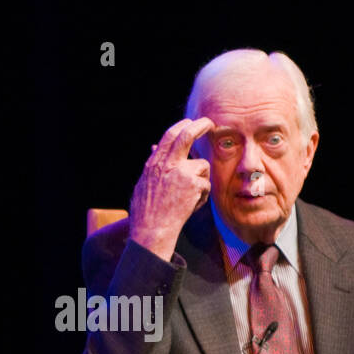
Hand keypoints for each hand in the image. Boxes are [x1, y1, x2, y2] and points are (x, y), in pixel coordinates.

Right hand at [128, 117, 214, 260]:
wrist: (152, 231)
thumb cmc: (145, 213)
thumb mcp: (144, 184)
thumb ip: (153, 165)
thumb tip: (154, 147)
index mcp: (155, 163)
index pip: (169, 135)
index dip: (182, 126)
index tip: (190, 123)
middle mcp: (168, 163)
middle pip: (188, 134)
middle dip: (201, 125)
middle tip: (210, 123)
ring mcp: (182, 172)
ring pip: (203, 166)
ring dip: (201, 180)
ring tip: (188, 197)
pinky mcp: (194, 184)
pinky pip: (206, 186)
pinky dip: (201, 197)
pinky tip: (189, 207)